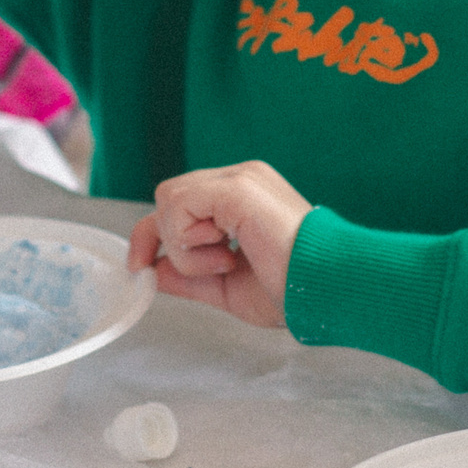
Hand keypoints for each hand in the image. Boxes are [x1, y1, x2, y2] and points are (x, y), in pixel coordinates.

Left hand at [126, 161, 310, 329]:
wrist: (327, 288)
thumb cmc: (293, 288)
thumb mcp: (226, 286)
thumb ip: (188, 276)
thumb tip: (152, 270)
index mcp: (241, 199)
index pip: (179, 204)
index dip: (151, 235)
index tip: (139, 267)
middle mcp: (240, 179)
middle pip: (168, 199)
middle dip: (167, 242)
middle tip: (210, 268)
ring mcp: (239, 178)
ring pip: (169, 201)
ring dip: (186, 246)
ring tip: (227, 261)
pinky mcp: (236, 187)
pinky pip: (178, 206)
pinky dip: (190, 242)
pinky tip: (227, 254)